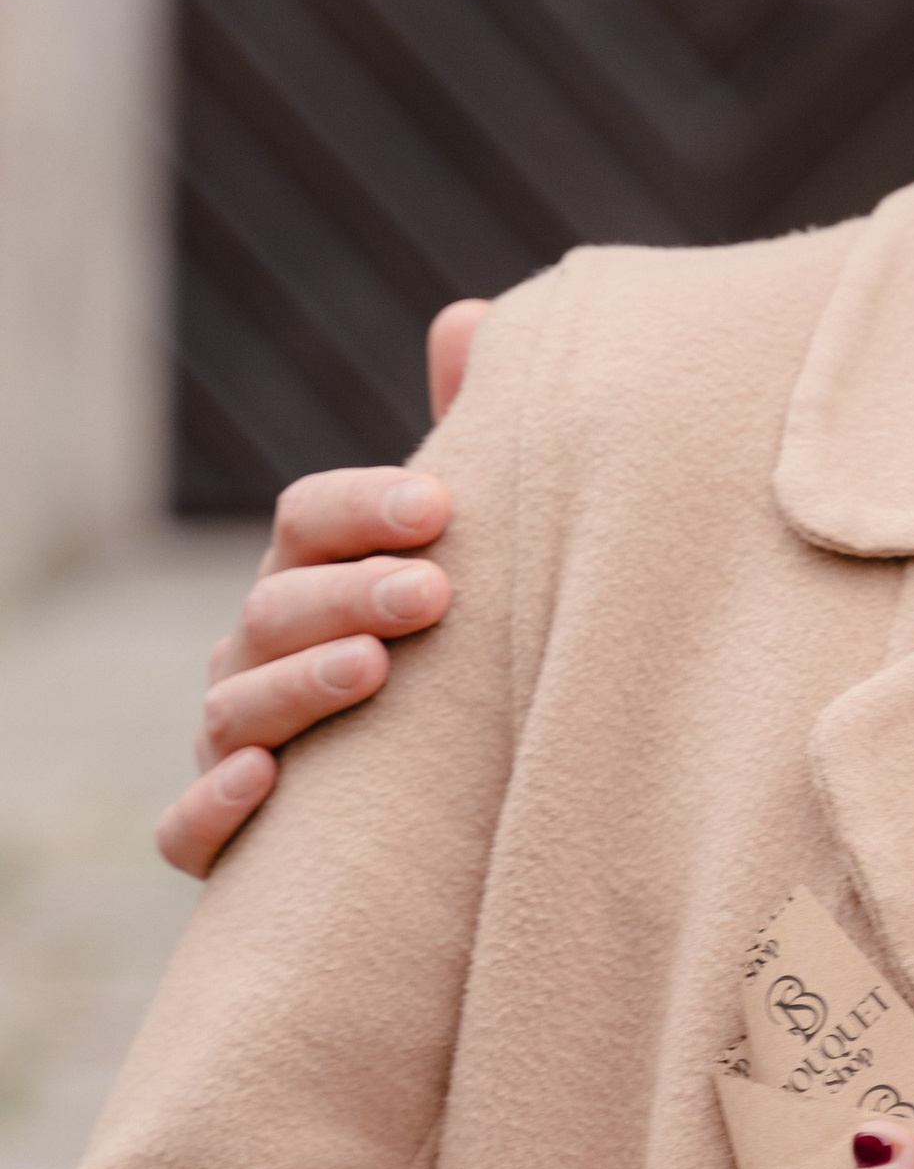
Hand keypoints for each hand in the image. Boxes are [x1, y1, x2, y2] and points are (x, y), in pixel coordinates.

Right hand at [156, 300, 489, 874]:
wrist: (439, 835)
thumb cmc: (452, 675)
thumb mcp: (464, 564)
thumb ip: (465, 445)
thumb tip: (468, 316)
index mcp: (310, 582)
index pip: (310, 520)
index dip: (366, 507)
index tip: (445, 507)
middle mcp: (254, 658)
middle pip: (274, 607)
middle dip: (350, 593)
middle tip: (436, 593)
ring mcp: (229, 749)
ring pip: (234, 708)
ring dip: (299, 684)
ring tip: (373, 671)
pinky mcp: (227, 852)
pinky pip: (188, 830)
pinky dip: (216, 808)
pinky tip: (267, 784)